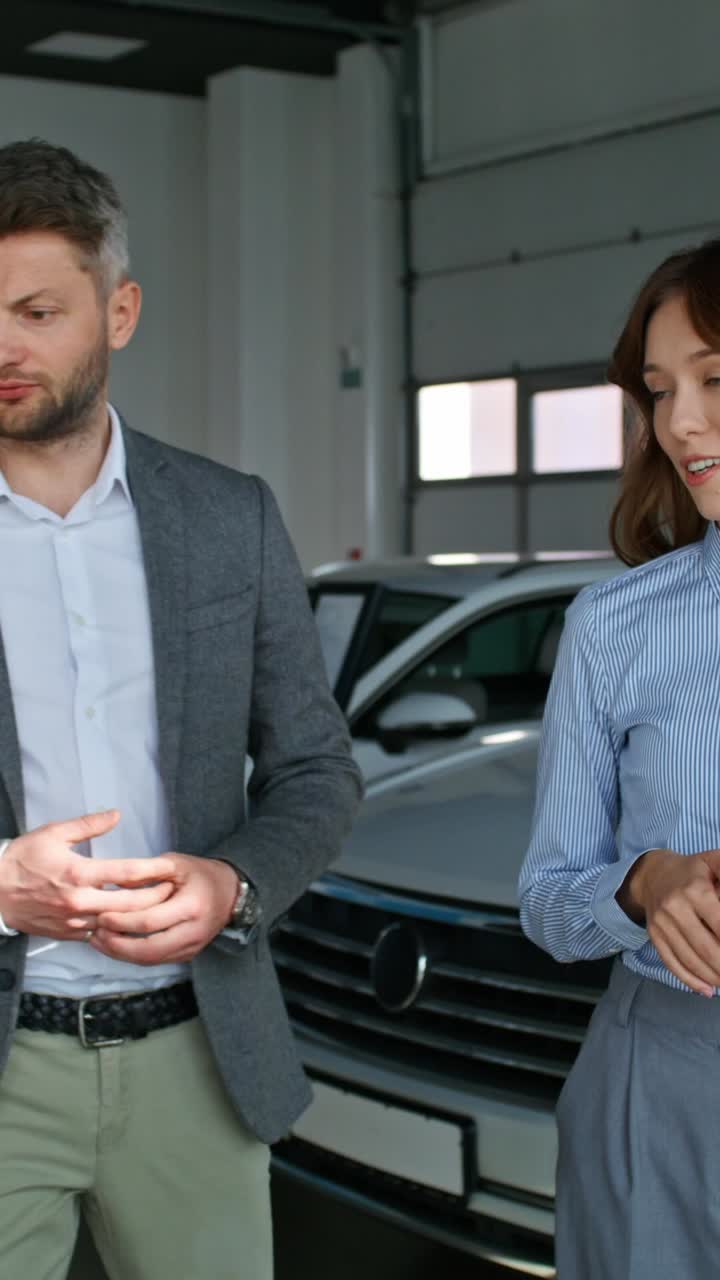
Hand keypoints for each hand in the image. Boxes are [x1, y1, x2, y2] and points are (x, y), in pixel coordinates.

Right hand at [0, 811, 175, 939]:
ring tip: (159, 905)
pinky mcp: (68, 934)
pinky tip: (130, 919)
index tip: (171, 867)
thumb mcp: (53, 833)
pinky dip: (116, 926)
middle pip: (129, 903)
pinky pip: (100, 933)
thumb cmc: (22, 860)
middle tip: (172, 889)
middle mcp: (79, 900)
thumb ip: (88, 825)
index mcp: (78, 873)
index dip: (153, 870)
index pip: (126, 872)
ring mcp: (74, 920)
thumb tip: (115, 815)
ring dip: (139, 915)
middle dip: (155, 897)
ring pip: (117, 922)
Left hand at [91, 854, 238, 965]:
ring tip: (99, 941)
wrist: (230, 893)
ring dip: (121, 954)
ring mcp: (192, 947)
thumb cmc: (200, 874)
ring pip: (151, 960)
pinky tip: (116, 946)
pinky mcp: (188, 955)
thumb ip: (146, 872)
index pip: (150, 922)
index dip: (122, 922)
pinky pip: (156, 961)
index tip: (101, 916)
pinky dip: (133, 956)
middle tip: (95, 933)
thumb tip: (113, 883)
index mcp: (191, 906)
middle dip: (117, 945)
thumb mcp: (176, 863)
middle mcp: (194, 932)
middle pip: (148, 949)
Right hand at [619, 848, 719, 995]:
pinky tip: (707, 990)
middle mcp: (675, 908)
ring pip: (690, 959)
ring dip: (713, 977)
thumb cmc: (692, 870)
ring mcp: (661, 924)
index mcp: (695, 890)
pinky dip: (690, 980)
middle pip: (706, 948)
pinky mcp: (654, 935)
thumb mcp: (713, 862)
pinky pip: (672, 962)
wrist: (651, 873)